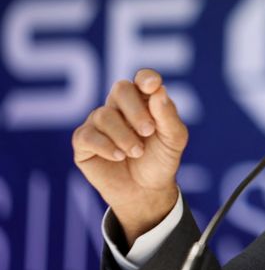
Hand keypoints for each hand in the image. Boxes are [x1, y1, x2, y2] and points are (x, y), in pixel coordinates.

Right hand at [72, 69, 188, 244]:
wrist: (147, 191)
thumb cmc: (161, 160)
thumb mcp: (174, 139)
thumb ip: (168, 116)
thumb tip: (159, 91)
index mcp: (144, 100)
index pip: (142, 79)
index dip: (146, 78)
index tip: (152, 86)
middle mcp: (120, 107)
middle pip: (120, 89)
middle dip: (135, 110)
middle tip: (148, 131)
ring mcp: (99, 123)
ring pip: (104, 114)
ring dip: (124, 135)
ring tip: (137, 153)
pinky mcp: (84, 142)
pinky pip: (87, 135)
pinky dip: (106, 146)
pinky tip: (119, 156)